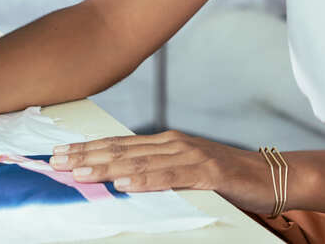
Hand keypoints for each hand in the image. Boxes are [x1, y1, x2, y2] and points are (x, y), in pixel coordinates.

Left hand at [48, 130, 280, 214]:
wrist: (268, 175)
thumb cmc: (226, 177)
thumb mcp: (185, 172)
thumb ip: (158, 171)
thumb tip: (121, 178)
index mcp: (166, 142)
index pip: (119, 145)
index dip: (88, 149)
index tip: (59, 154)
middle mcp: (174, 143)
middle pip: (122, 150)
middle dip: (86, 155)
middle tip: (55, 161)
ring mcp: (190, 155)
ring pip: (140, 161)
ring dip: (107, 167)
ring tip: (80, 172)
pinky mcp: (207, 172)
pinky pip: (172, 176)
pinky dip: (147, 179)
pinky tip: (127, 182)